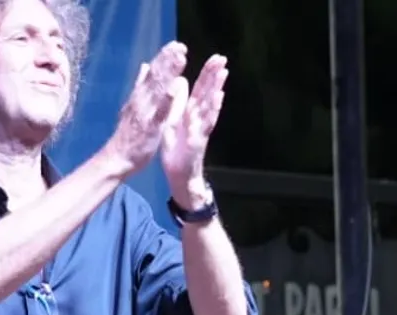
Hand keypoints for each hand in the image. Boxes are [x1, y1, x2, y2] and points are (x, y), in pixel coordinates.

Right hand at [104, 42, 187, 175]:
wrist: (116, 158)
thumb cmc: (128, 136)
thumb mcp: (133, 107)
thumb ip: (140, 86)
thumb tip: (144, 66)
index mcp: (139, 97)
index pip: (152, 73)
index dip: (163, 58)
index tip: (175, 45)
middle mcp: (141, 100)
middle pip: (154, 76)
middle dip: (167, 59)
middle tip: (180, 45)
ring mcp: (144, 112)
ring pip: (157, 88)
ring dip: (168, 72)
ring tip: (180, 57)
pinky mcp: (149, 126)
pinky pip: (159, 111)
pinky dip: (166, 99)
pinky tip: (175, 87)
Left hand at [161, 54, 228, 205]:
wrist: (179, 175)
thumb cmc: (177, 150)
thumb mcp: (173, 121)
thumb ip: (177, 102)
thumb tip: (180, 80)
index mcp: (190, 112)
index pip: (200, 89)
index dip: (207, 73)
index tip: (215, 57)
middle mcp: (198, 118)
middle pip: (207, 93)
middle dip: (214, 75)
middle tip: (222, 57)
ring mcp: (200, 128)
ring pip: (209, 105)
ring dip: (216, 89)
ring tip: (223, 73)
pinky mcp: (198, 139)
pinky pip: (206, 122)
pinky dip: (212, 110)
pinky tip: (218, 98)